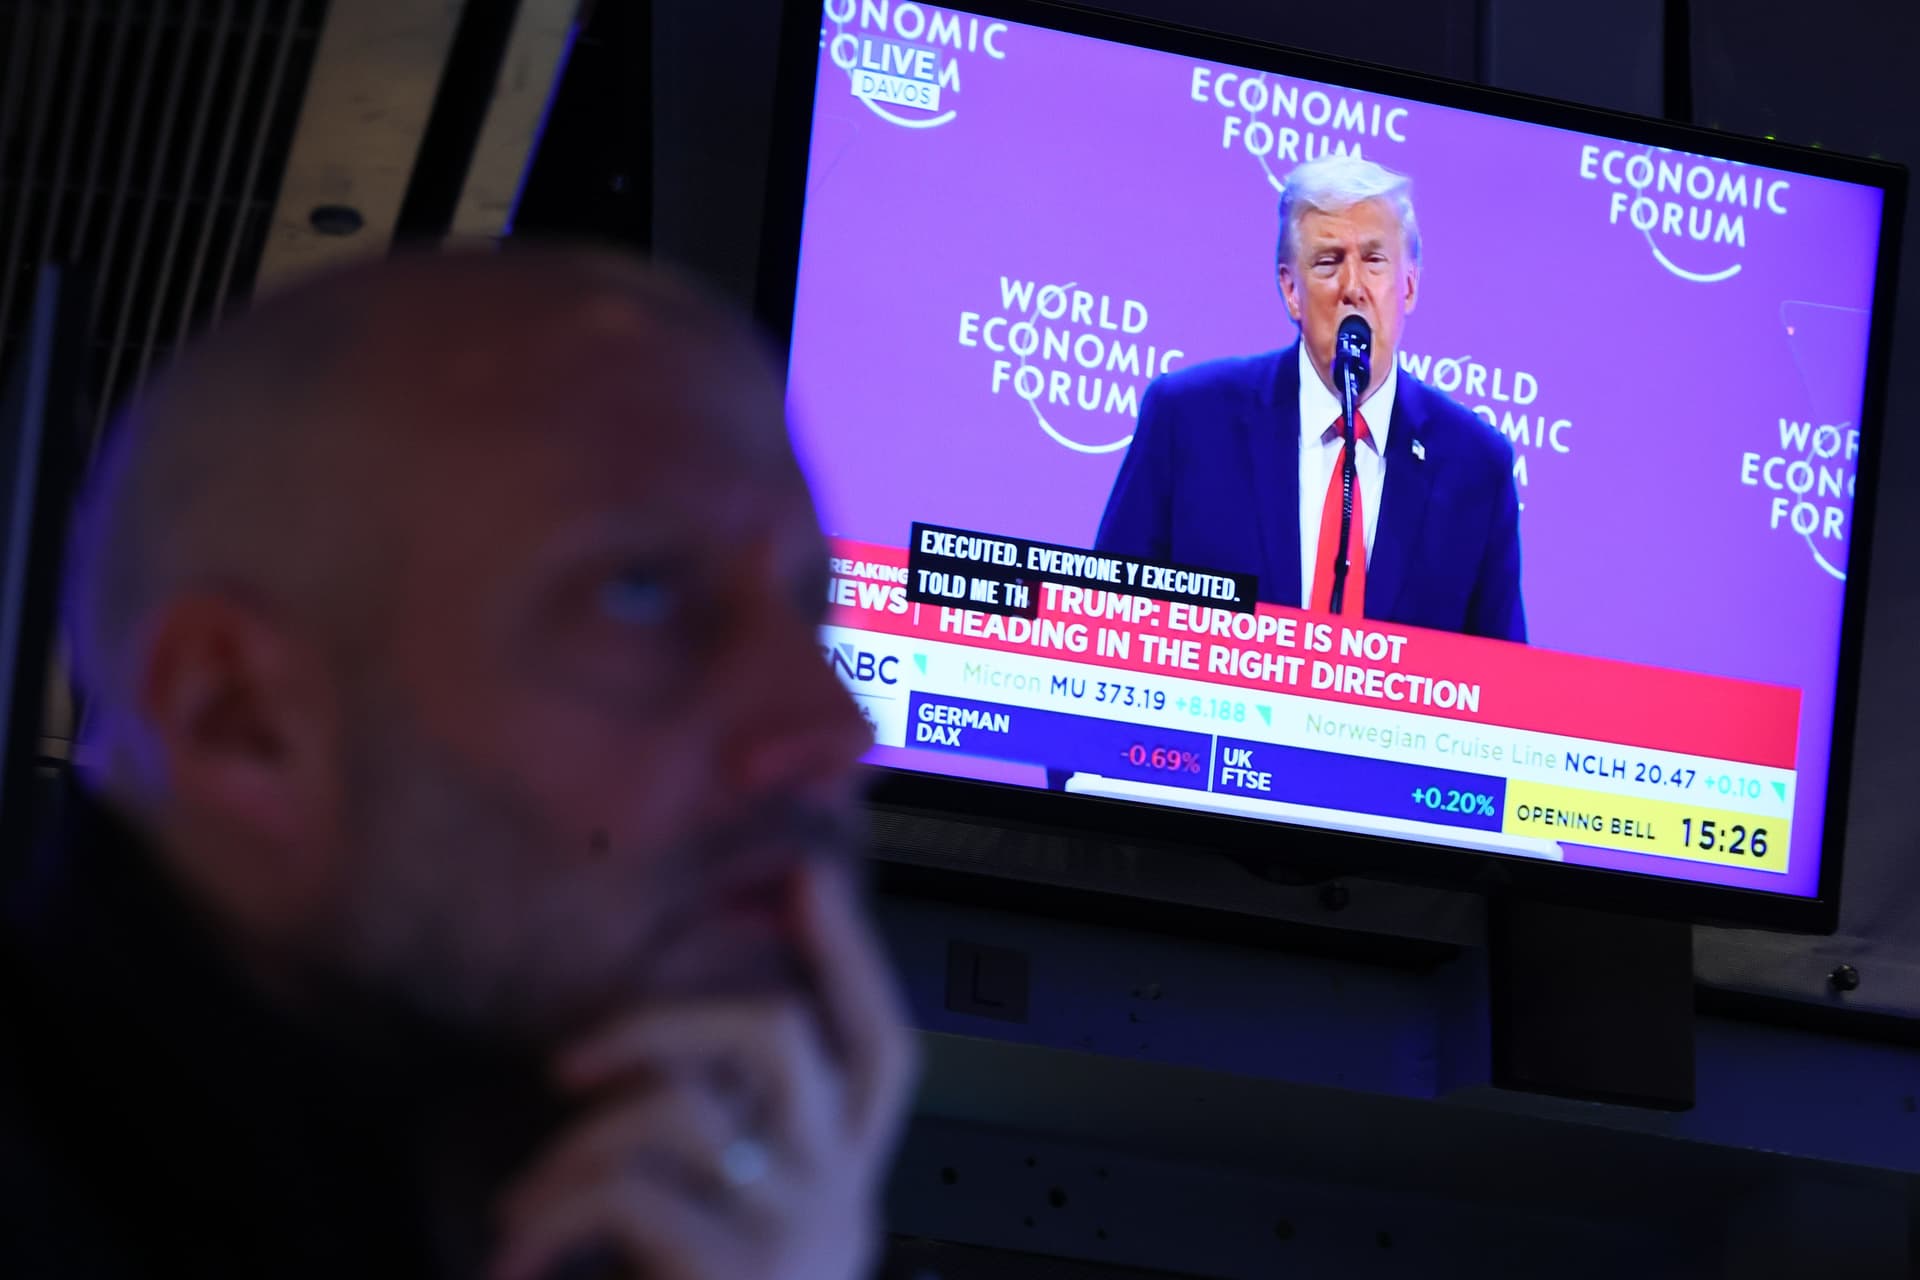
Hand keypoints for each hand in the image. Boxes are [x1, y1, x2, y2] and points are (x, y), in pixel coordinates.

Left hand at [490, 861, 918, 1279]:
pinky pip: (629, 1188)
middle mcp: (840, 1205)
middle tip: (568, 1063)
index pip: (883, 1050)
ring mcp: (798, 1240)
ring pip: (687, 1107)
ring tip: (520, 1208)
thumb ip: (729, 1166)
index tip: (811, 876)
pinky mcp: (738, 1274)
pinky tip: (514, 1259)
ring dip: (579, 1142)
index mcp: (844, 1193)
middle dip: (666, 1022)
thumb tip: (666, 1071)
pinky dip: (551, 1211)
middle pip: (787, 1042)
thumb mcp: (731, 1250)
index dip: (854, 958)